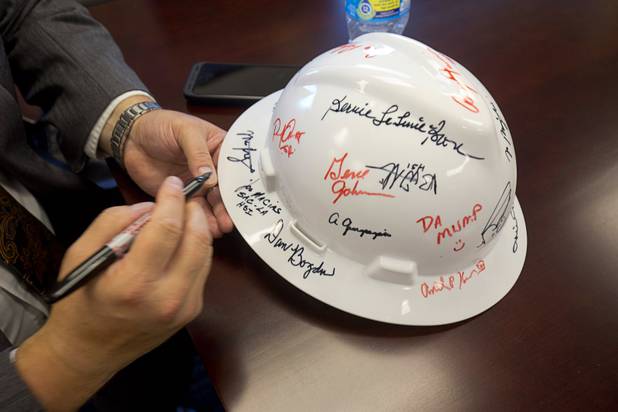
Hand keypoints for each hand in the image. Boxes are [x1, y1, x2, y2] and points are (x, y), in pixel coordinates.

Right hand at [16, 177, 211, 410]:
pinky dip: (196, 249)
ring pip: (206, 254)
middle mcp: (166, 297)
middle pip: (197, 240)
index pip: (167, 230)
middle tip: (184, 196)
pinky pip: (202, 270)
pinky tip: (181, 241)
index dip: (173, 200)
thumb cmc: (80, 301)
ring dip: (198, 228)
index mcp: (134, 283)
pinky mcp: (192, 312)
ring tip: (183, 214)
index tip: (173, 183)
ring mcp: (184, 308)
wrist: (89, 352)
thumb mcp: (81, 254)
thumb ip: (114, 222)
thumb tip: (150, 207)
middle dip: (193, 211)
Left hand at [125, 108, 232, 237]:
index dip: (241, 183)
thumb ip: (197, 153)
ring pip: (212, 203)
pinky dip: (198, 221)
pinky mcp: (184, 196)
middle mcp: (214, 169)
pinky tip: (204, 229)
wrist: (131, 137)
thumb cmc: (161, 125)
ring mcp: (200, 185)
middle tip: (230, 221)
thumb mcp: (184, 131)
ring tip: (220, 228)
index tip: (244, 199)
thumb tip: (211, 177)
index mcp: (220, 149)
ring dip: (217, 216)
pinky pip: (194, 210)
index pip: (235, 168)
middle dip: (229, 206)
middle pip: (226, 190)